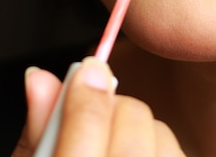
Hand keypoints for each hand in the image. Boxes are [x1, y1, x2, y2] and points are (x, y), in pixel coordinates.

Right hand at [11, 57, 185, 156]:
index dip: (86, 92)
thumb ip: (37, 130)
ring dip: (136, 130)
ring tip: (111, 147)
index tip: (88, 67)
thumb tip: (39, 76)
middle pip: (133, 120)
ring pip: (159, 132)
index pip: (88, 126)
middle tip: (92, 114)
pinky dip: (158, 147)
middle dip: (112, 107)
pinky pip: (178, 151)